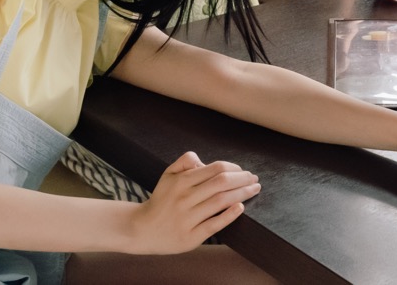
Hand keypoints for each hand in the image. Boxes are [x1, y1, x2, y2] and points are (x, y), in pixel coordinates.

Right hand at [130, 151, 259, 254]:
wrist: (141, 230)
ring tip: (254, 189)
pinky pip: (214, 225)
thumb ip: (184, 162)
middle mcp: (184, 199)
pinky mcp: (190, 237)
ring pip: (220, 201)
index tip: (244, 171)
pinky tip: (241, 207)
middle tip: (255, 179)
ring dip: (242, 194)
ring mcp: (187, 219)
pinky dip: (229, 215)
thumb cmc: (161, 200)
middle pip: (221, 183)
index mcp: (181, 182)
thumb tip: (203, 160)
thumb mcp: (167, 175)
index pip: (215, 169)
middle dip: (243, 179)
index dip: (234, 168)